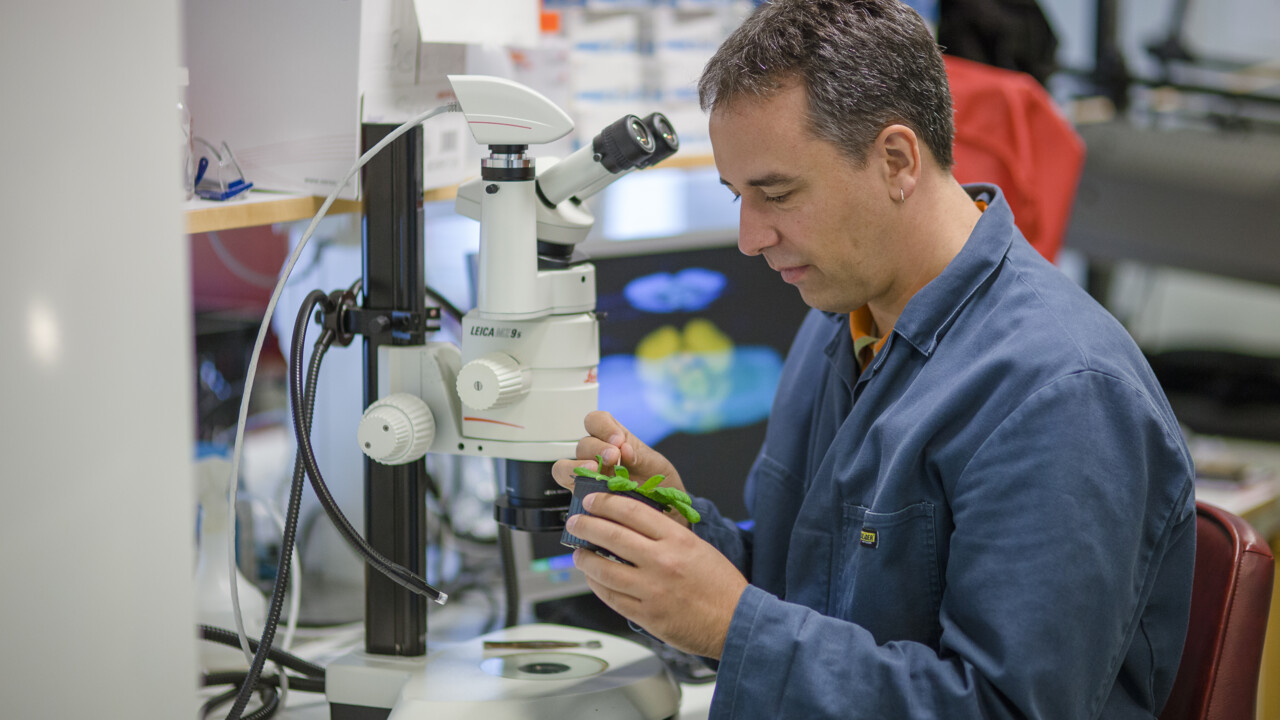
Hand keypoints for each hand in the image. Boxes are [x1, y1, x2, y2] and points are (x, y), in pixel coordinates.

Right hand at [552, 410, 687, 500]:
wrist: (665, 514)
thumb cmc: (660, 487)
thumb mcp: (657, 467)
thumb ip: (640, 456)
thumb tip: (623, 448)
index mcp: (615, 441)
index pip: (597, 421)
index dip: (603, 426)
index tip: (618, 440)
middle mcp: (596, 455)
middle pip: (584, 443)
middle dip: (598, 448)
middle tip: (613, 457)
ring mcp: (586, 475)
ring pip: (567, 461)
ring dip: (579, 464)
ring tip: (596, 470)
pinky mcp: (581, 493)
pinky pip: (565, 480)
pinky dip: (572, 478)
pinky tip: (590, 486)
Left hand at [566, 491, 747, 658]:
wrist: (736, 623)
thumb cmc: (720, 585)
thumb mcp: (697, 547)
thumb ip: (665, 535)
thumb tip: (631, 523)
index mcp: (677, 539)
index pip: (631, 511)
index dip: (606, 502)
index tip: (593, 501)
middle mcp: (661, 561)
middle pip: (611, 535)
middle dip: (586, 526)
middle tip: (575, 523)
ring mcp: (651, 589)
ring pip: (603, 568)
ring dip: (584, 558)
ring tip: (579, 553)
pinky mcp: (645, 615)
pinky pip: (610, 597)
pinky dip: (596, 584)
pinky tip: (593, 578)